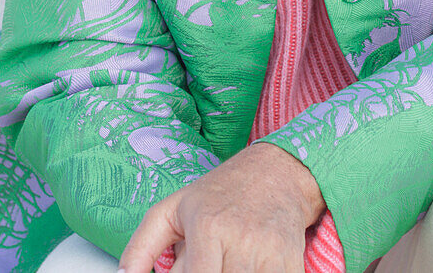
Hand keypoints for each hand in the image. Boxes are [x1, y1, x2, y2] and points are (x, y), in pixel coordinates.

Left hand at [118, 141, 326, 272]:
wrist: (278, 171)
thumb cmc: (221, 192)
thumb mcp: (174, 208)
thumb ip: (141, 246)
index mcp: (207, 226)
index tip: (187, 271)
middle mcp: (239, 240)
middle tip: (205, 263)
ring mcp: (268, 254)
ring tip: (224, 263)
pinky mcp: (291, 264)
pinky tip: (247, 267)